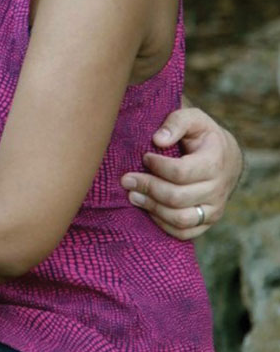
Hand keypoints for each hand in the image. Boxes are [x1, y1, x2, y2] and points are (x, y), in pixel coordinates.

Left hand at [121, 107, 242, 240]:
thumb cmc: (202, 136)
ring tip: (132, 195)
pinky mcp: (207, 222)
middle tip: (127, 179)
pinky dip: (162, 224)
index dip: (158, 167)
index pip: (181, 172)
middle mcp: (217, 189)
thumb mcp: (193, 119)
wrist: (225, 158)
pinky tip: (148, 209)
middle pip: (177, 197)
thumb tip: (157, 140)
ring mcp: (214, 209)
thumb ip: (176, 122)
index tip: (145, 157)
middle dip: (147, 188)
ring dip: (151, 208)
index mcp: (214, 162)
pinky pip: (184, 233)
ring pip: (180, 219)